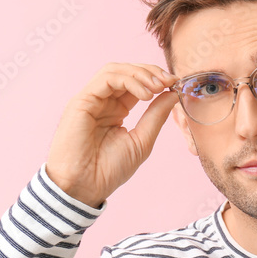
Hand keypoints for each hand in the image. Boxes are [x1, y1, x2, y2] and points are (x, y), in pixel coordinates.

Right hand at [46, 63, 178, 207]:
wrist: (85, 186)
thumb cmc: (109, 170)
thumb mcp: (141, 140)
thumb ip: (156, 116)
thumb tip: (172, 94)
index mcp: (116, 110)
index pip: (136, 84)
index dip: (156, 79)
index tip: (175, 84)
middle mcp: (102, 101)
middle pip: (126, 72)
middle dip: (150, 72)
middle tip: (169, 81)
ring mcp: (91, 99)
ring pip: (115, 70)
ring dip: (140, 74)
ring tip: (158, 87)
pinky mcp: (81, 101)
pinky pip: (106, 78)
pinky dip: (128, 80)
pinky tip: (145, 94)